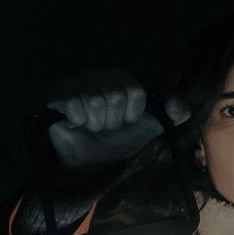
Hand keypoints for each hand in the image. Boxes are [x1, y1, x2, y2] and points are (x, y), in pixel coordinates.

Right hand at [45, 69, 189, 170]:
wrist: (92, 160)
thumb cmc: (120, 139)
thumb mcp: (152, 127)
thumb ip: (173, 114)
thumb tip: (176, 104)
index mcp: (120, 78)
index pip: (134, 91)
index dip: (132, 114)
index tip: (125, 122)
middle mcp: (97, 74)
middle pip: (115, 95)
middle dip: (113, 120)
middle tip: (106, 126)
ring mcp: (75, 82)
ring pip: (95, 100)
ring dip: (96, 123)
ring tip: (92, 126)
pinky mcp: (56, 94)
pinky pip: (74, 104)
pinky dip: (78, 121)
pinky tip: (76, 123)